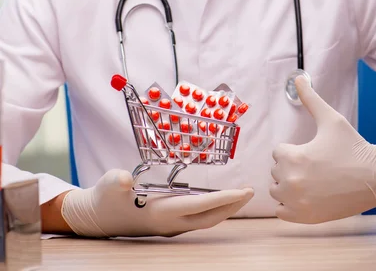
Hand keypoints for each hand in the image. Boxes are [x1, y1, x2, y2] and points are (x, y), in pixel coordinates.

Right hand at [61, 169, 253, 236]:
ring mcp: (169, 225)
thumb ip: (117, 182)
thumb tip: (125, 180)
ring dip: (224, 208)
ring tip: (240, 195)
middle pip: (209, 218)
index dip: (223, 199)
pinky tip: (217, 199)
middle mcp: (170, 222)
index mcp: (161, 212)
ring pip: (205, 220)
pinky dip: (212, 208)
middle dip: (232, 206)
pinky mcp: (167, 222)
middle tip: (250, 191)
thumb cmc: (105, 198)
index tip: (243, 192)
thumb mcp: (109, 185)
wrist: (96, 217)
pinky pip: (197, 217)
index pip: (200, 207)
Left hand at [270, 76, 375, 223]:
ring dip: (287, 184)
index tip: (310, 151)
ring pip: (277, 190)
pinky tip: (305, 195)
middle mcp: (291, 182)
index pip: (277, 152)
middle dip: (290, 166)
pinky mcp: (304, 218)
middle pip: (276, 170)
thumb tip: (298, 78)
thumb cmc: (352, 147)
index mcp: (293, 157)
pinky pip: (281, 211)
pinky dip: (289, 205)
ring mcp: (296, 203)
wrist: (375, 178)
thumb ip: (310, 98)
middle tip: (313, 165)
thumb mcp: (330, 119)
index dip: (292, 149)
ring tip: (309, 179)